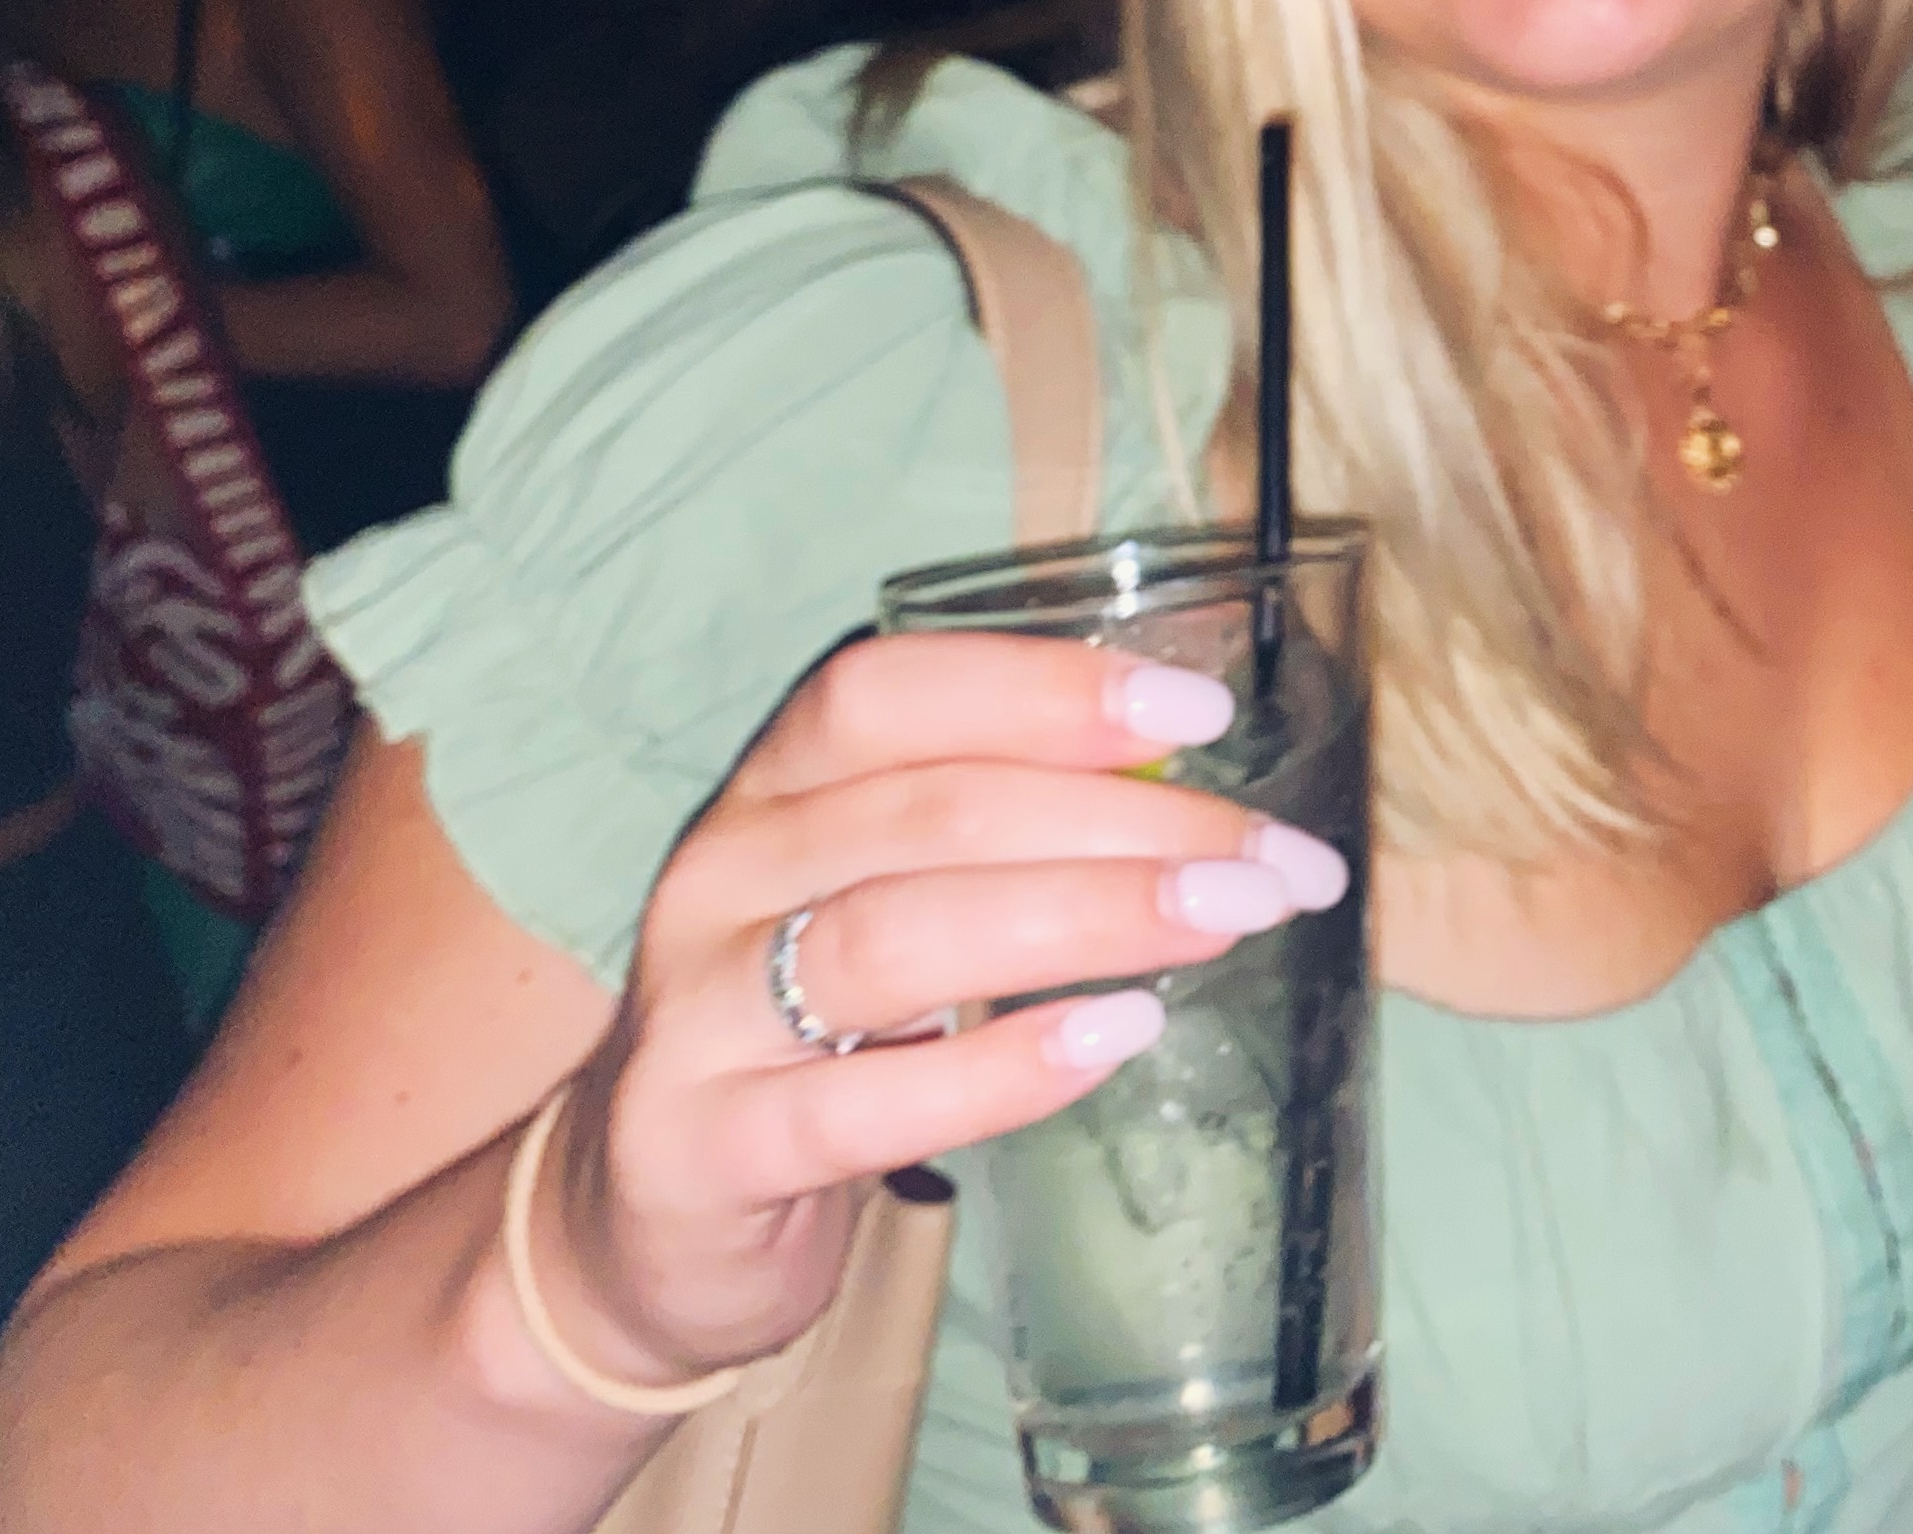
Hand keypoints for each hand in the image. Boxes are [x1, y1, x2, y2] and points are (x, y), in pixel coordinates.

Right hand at [519, 634, 1345, 1398]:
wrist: (642, 1223)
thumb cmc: (811, 1032)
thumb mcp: (885, 900)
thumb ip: (1003, 834)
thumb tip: (1195, 786)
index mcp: (772, 789)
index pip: (888, 690)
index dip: (1045, 688)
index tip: (1201, 715)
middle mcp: (722, 875)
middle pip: (932, 810)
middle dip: (1127, 822)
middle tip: (1271, 860)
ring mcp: (698, 1015)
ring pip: (901, 935)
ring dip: (1088, 919)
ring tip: (1224, 924)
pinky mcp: (703, 1148)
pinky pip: (858, 1104)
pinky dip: (999, 1068)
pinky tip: (1111, 1041)